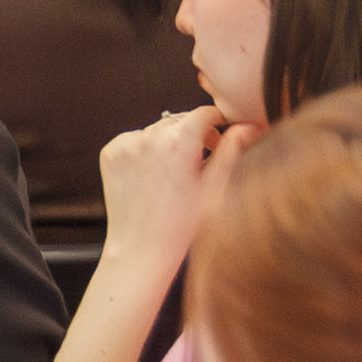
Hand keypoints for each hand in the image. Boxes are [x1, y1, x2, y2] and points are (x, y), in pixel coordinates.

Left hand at [98, 103, 252, 271]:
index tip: (222, 138)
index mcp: (178, 140)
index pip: (205, 112)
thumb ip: (233, 149)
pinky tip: (154, 177)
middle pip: (181, 120)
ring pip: (157, 130)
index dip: (219, 124)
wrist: (142, 248)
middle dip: (194, 134)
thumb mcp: (216, 186)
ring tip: (176, 174)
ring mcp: (125, 144)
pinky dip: (146, 151)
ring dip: (169, 143)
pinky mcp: (110, 153)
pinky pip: (135, 141)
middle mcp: (148, 136)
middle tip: (201, 162)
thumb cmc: (182, 224)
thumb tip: (250, 125)